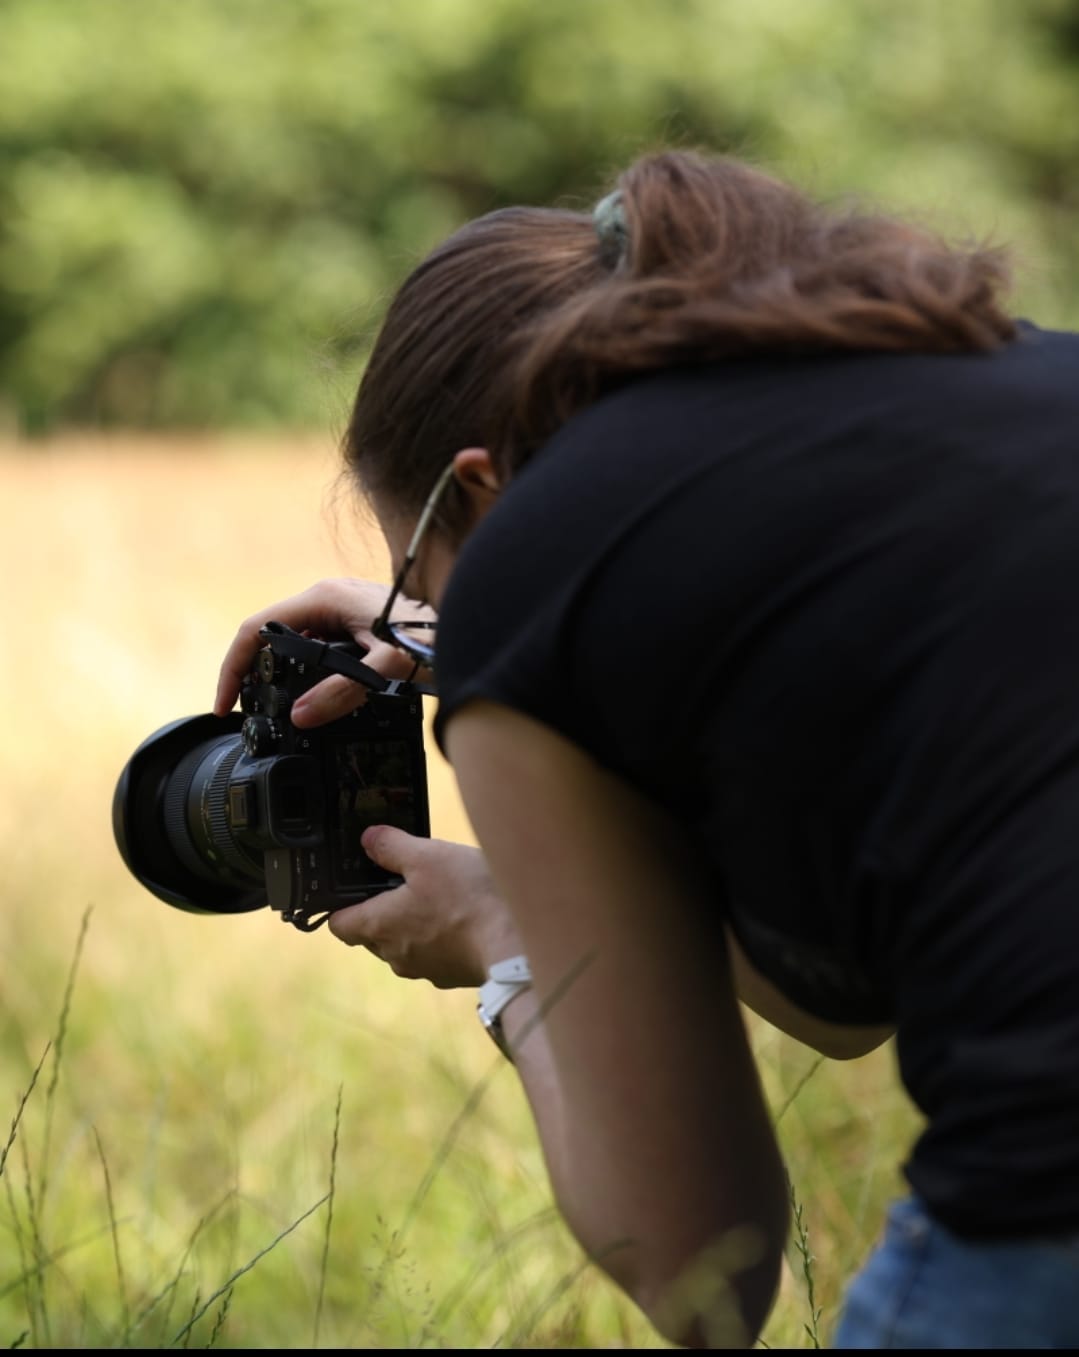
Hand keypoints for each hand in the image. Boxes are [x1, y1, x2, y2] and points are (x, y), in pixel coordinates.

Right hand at [214, 578, 434, 726]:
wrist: (471, 620)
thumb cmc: (435, 635)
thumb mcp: (388, 667)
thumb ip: (344, 692)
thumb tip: (302, 717)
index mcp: (324, 598)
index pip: (256, 628)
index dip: (233, 666)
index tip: (226, 703)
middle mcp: (329, 597)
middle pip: (272, 635)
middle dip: (252, 672)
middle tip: (245, 713)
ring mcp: (343, 607)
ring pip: (295, 641)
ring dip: (279, 673)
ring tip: (270, 710)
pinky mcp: (357, 621)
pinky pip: (317, 645)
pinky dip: (305, 671)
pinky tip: (310, 697)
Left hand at [327, 829, 522, 988]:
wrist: (515, 942)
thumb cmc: (467, 898)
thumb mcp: (427, 855)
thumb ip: (390, 846)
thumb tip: (368, 839)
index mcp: (378, 926)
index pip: (338, 924)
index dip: (341, 905)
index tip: (356, 888)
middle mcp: (394, 955)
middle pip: (372, 934)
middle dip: (383, 910)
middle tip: (407, 883)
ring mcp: (423, 969)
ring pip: (403, 945)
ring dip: (414, 925)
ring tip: (442, 898)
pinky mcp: (450, 976)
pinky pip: (434, 954)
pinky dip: (440, 938)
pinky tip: (463, 918)